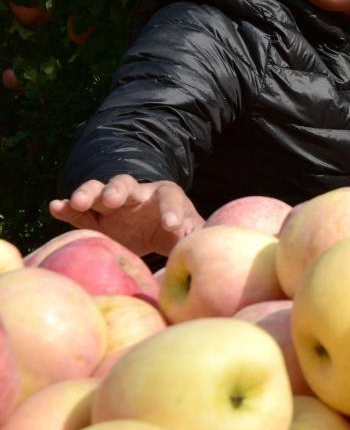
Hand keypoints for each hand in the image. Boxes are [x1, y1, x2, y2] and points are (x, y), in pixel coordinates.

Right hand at [49, 175, 203, 256]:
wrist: (155, 232)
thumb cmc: (178, 230)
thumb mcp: (191, 233)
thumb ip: (200, 236)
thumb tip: (213, 246)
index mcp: (165, 197)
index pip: (169, 196)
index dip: (171, 209)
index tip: (173, 226)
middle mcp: (137, 195)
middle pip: (126, 183)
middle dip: (119, 190)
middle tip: (114, 201)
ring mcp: (113, 204)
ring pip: (98, 191)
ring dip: (88, 193)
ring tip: (78, 201)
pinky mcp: (95, 219)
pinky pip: (78, 212)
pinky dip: (67, 208)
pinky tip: (55, 206)